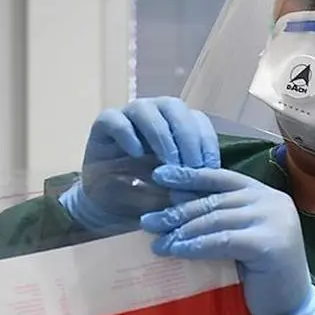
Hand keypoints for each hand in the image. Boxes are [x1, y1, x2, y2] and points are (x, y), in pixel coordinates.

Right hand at [61, 97, 219, 232]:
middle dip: (187, 137)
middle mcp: (155, 114)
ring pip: (146, 109)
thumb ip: (190, 183)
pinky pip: (115, 120)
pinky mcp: (103, 125)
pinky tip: (136, 154)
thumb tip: (211, 182)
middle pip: (174, 108)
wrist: (109, 205)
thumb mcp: (174, 192)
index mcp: (177, 125)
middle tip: (191, 166)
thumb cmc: (147, 195)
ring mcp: (128, 117)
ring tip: (168, 163)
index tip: (210, 168)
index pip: (198, 121)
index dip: (206, 142)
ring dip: (161, 136)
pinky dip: (127, 134)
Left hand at [139, 165, 314, 314]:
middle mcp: (272, 202)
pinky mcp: (270, 244)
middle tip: (148, 222)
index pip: (222, 177)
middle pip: (215, 201)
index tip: (160, 175)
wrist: (288, 311)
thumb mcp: (236, 239)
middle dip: (178, 211)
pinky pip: (223, 240)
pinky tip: (177, 252)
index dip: (190, 175)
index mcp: (264, 195)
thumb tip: (172, 202)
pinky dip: (196, 246)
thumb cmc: (260, 278)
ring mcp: (274, 221)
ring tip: (158, 243)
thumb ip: (216, 220)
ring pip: (216, 219)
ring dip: (182, 231)